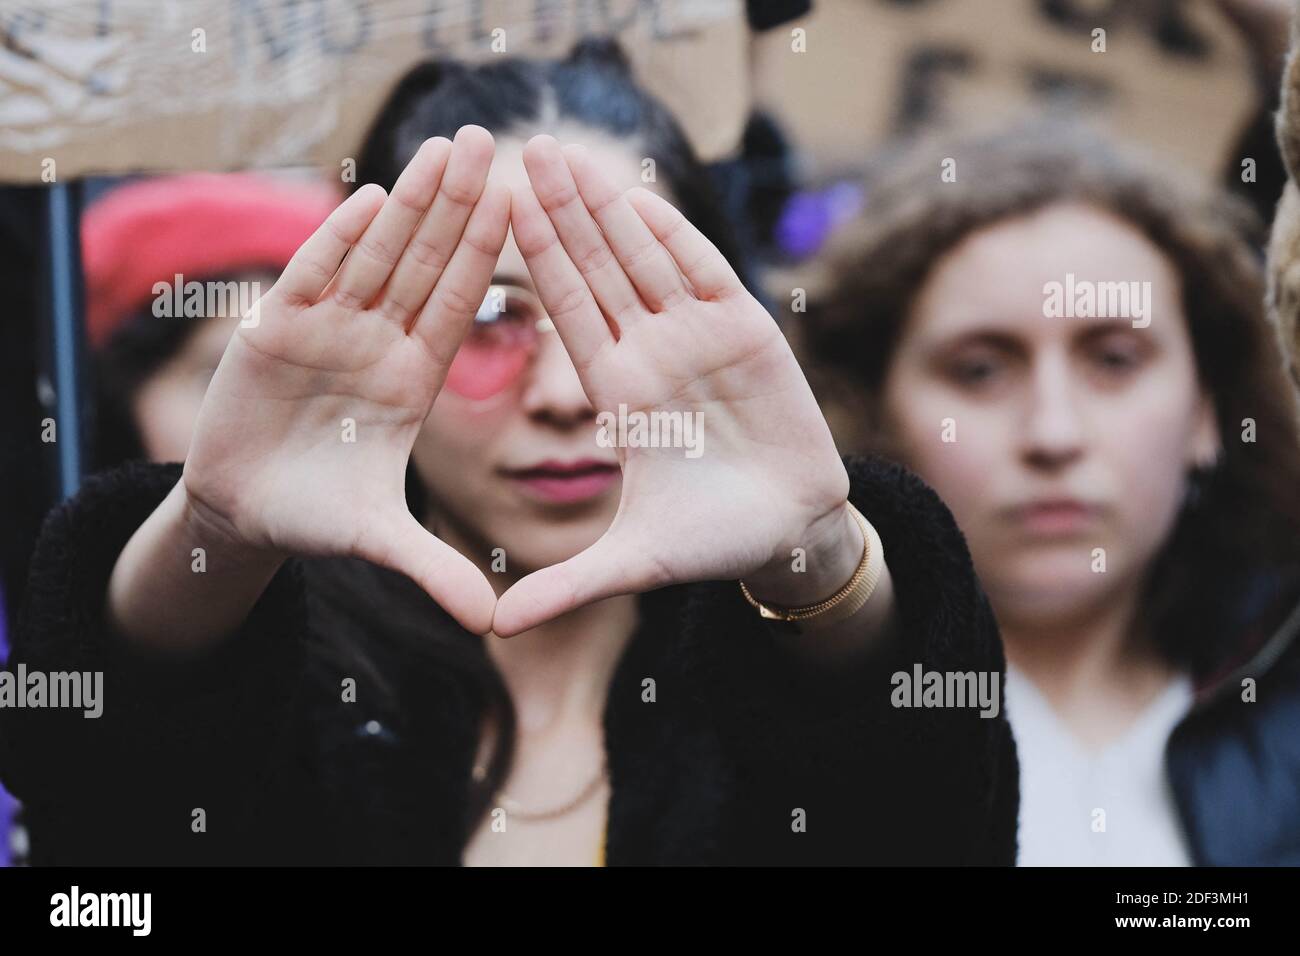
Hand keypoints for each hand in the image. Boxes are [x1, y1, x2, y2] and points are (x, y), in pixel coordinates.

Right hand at [180, 127, 507, 633]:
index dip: (489, 259)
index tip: (527, 207)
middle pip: (425, 267)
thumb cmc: (317, 517)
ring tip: (442, 150)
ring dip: (408, 206)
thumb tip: (495, 626)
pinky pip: (312, 278)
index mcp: (415, 381)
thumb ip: (434, 571)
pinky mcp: (274, 333)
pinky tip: (369, 199)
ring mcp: (328, 333)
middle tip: (491, 143)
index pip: (461, 308)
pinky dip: (338, 242)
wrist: (242, 511)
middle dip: (456, 207)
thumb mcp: (380, 542)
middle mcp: (379, 346)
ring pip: (375, 259)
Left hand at [492, 135, 858, 636]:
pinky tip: (640, 196)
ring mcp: (697, 337)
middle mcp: (651, 352)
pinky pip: (705, 275)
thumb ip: (567, 585)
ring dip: (609, 209)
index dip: (536, 261)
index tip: (496, 212)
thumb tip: (495, 629)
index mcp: (617, 391)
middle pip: (597, 269)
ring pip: (646, 259)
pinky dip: (675, 237)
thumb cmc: (711, 540)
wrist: (788, 531)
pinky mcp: (746, 333)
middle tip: (521, 151)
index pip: (568, 312)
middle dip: (561, 213)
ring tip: (568, 156)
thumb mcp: (633, 563)